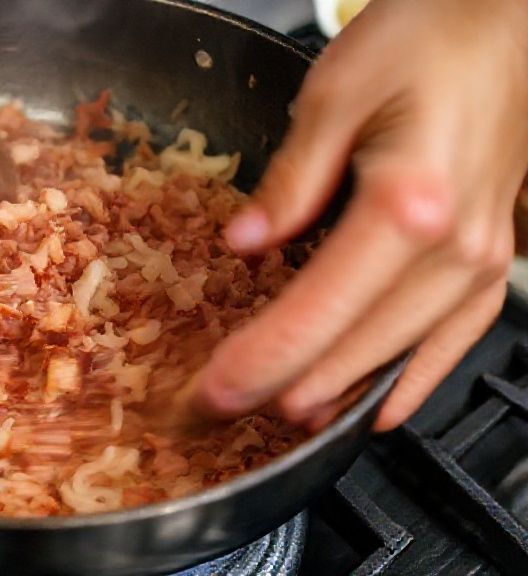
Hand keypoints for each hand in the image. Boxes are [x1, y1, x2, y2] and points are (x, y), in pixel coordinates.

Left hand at [185, 0, 527, 430]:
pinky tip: (379, 406)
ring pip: (403, 353)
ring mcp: (483, 257)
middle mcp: (453, 245)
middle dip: (282, 386)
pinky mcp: (492, 256)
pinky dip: (412, 378)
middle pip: (355, 346)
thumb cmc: (428, 37)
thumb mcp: (333, 95)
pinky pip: (454, 338)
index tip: (212, 393)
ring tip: (283, 418)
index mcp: (406, 205)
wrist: (506, 20)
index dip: (259, 361)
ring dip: (339, 390)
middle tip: (223, 413)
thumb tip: (246, 242)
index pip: (314, 312)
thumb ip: (289, 181)